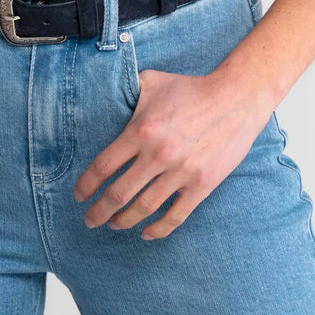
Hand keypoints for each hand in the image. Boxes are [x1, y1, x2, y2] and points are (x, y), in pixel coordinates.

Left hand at [72, 67, 270, 240]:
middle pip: (119, 194)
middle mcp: (158, 155)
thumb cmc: (191, 88)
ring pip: (144, 208)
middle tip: (89, 220)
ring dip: (124, 221)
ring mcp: (181, 172)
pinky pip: (176, 216)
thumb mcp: (152, 81)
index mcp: (142, 130)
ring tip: (114, 225)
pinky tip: (145, 234)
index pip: (104, 166)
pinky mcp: (202, 184)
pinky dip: (158, 230)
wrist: (235, 98)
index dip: (87, 185)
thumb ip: (127, 91)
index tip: (79, 195)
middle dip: (99, 211)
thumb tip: (104, 95)